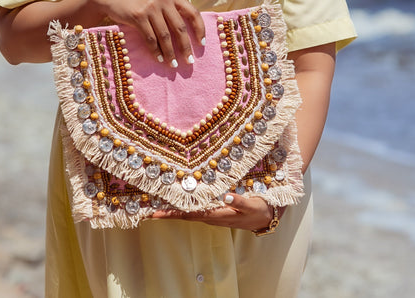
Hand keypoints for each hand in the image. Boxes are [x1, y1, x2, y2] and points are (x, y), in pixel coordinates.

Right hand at [88, 0, 204, 66]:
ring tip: (173, 65)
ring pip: (165, 36)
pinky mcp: (138, 16)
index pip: (193, 12)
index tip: (201, 44)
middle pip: (180, 28)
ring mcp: (151, 7)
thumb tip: (186, 34)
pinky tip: (159, 59)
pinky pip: (150, 38)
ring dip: (170, 53)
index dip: (199, 29)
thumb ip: (171, 9)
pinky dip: (156, 51)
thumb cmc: (137, 0)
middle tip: (189, 61)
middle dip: (186, 47)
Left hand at [151, 194, 284, 230]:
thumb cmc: (259, 210)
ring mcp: (213, 215)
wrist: (267, 218)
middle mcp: (212, 216)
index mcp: (218, 214)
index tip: (155, 213)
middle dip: (166, 213)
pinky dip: (185, 207)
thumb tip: (226, 197)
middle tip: (147, 211)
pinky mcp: (216, 211)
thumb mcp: (252, 205)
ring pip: (189, 213)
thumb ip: (240, 201)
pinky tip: (179, 202)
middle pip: (184, 215)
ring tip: (157, 206)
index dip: (172, 213)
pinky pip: (196, 210)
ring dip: (173, 210)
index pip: (190, 214)